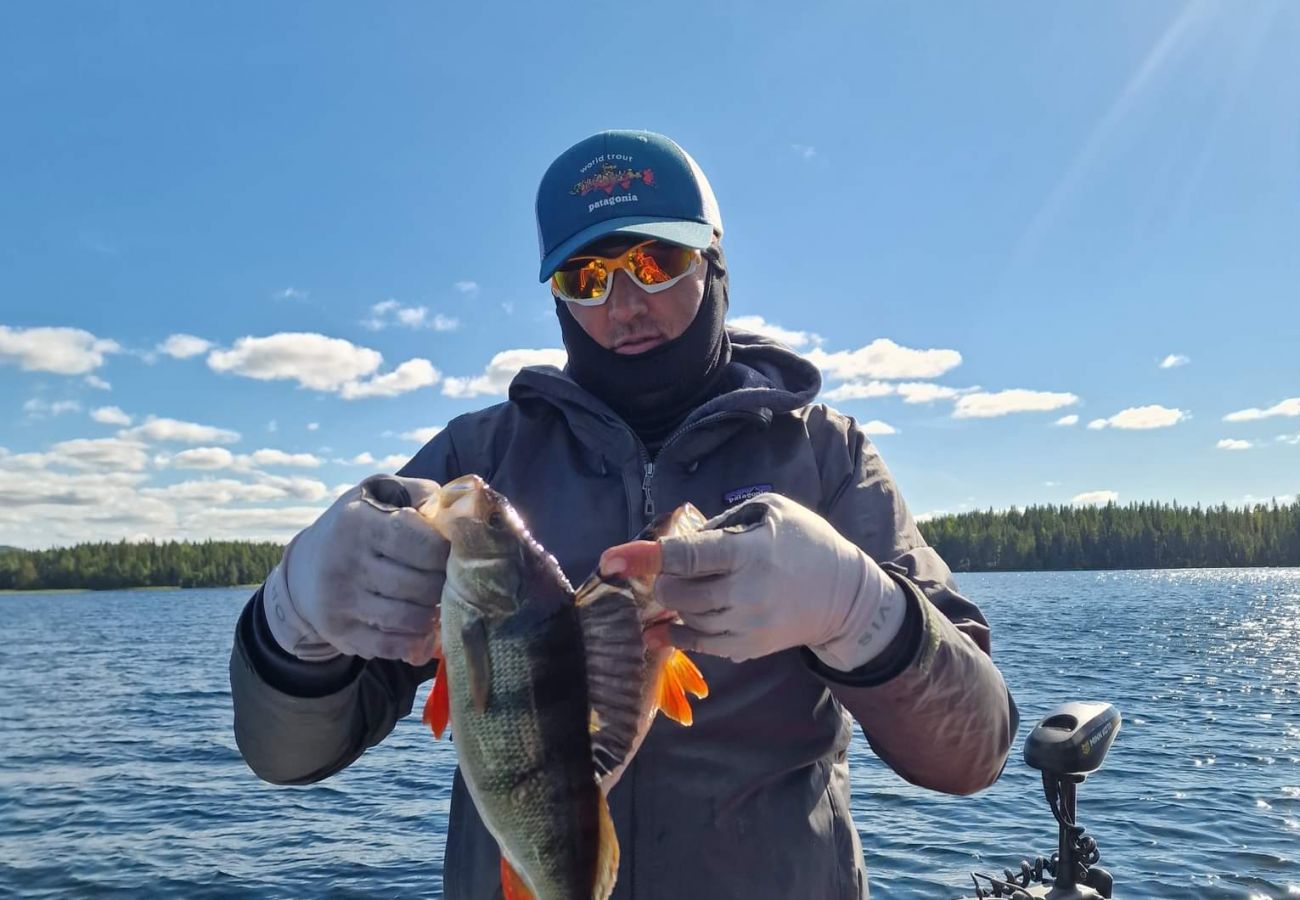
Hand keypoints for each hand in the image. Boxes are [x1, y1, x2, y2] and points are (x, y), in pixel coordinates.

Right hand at [263, 474, 447, 664]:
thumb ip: (421, 493)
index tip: (451, 552)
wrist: (303, 568)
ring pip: (411, 619)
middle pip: (423, 586)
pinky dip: (415, 641)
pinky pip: (391, 647)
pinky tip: (421, 626)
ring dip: (433, 614)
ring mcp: (341, 601)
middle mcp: (346, 562)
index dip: (449, 553)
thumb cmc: (356, 525)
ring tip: (438, 601)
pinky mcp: (339, 633)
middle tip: (451, 581)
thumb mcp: (379, 493)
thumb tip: (460, 508)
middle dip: (445, 586)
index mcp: (359, 522)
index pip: (426, 546)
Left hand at [601, 493, 905, 669]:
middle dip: (660, 581)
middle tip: (665, 570)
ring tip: (676, 590)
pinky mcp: (745, 648)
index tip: (610, 559)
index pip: (688, 556)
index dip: (646, 557)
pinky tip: (661, 626)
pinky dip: (674, 633)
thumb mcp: (773, 510)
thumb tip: (683, 538)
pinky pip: (697, 644)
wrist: (844, 598)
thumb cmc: (807, 543)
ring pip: (683, 619)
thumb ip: (725, 521)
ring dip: (669, 605)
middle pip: (676, 593)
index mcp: (748, 553)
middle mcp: (743, 594)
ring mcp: (744, 626)